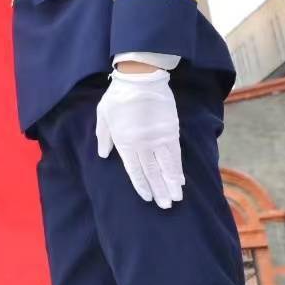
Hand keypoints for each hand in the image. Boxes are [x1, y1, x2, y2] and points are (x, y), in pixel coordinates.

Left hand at [95, 67, 183, 209]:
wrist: (140, 78)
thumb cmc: (118, 96)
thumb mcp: (103, 115)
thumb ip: (103, 136)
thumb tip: (102, 154)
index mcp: (124, 142)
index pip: (134, 170)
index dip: (141, 185)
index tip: (147, 197)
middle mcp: (141, 145)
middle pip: (151, 173)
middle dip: (158, 191)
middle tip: (165, 206)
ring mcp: (157, 139)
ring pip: (165, 167)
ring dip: (171, 184)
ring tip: (176, 199)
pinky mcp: (170, 132)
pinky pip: (175, 155)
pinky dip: (178, 168)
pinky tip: (181, 180)